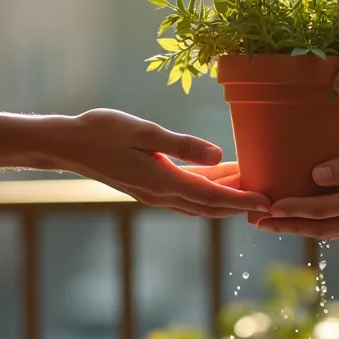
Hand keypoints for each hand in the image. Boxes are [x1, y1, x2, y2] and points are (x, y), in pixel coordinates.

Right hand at [59, 109, 269, 216]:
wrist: (67, 144)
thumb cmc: (102, 131)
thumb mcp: (144, 131)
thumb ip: (182, 145)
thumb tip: (218, 157)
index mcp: (162, 182)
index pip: (212, 198)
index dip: (242, 201)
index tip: (267, 202)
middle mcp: (160, 194)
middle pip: (210, 206)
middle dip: (240, 203)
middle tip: (270, 196)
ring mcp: (153, 193)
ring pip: (198, 202)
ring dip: (225, 197)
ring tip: (252, 183)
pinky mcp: (148, 186)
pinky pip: (186, 194)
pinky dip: (207, 190)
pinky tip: (218, 176)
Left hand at [255, 138, 338, 237]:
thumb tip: (314, 175)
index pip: (320, 209)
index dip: (292, 210)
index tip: (268, 207)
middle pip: (320, 229)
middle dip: (288, 226)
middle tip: (259, 222)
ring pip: (332, 233)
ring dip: (303, 228)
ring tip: (276, 223)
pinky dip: (324, 226)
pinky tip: (310, 221)